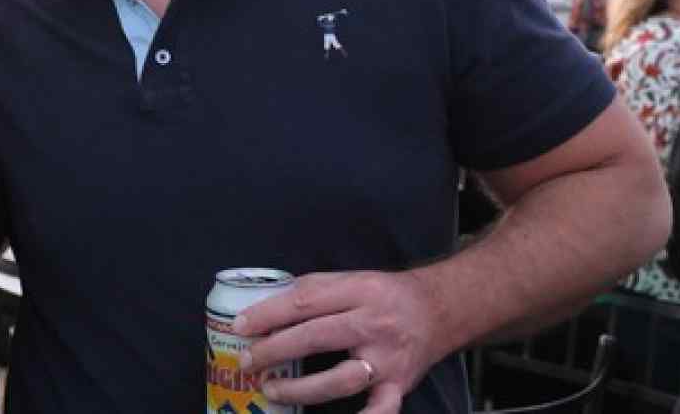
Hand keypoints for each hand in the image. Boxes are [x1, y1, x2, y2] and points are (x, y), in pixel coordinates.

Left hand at [234, 270, 445, 413]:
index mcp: (358, 290)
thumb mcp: (353, 279)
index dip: (269, 313)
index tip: (240, 326)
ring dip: (301, 388)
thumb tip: (267, 307)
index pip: (305, 300)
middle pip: (316, 336)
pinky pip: (380, 411)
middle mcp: (373, 323)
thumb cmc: (385, 295)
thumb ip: (315, 290)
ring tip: (271, 389)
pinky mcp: (400, 386)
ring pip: (340, 378)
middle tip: (247, 360)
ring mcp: (387, 358)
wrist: (439, 310)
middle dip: (276, 349)